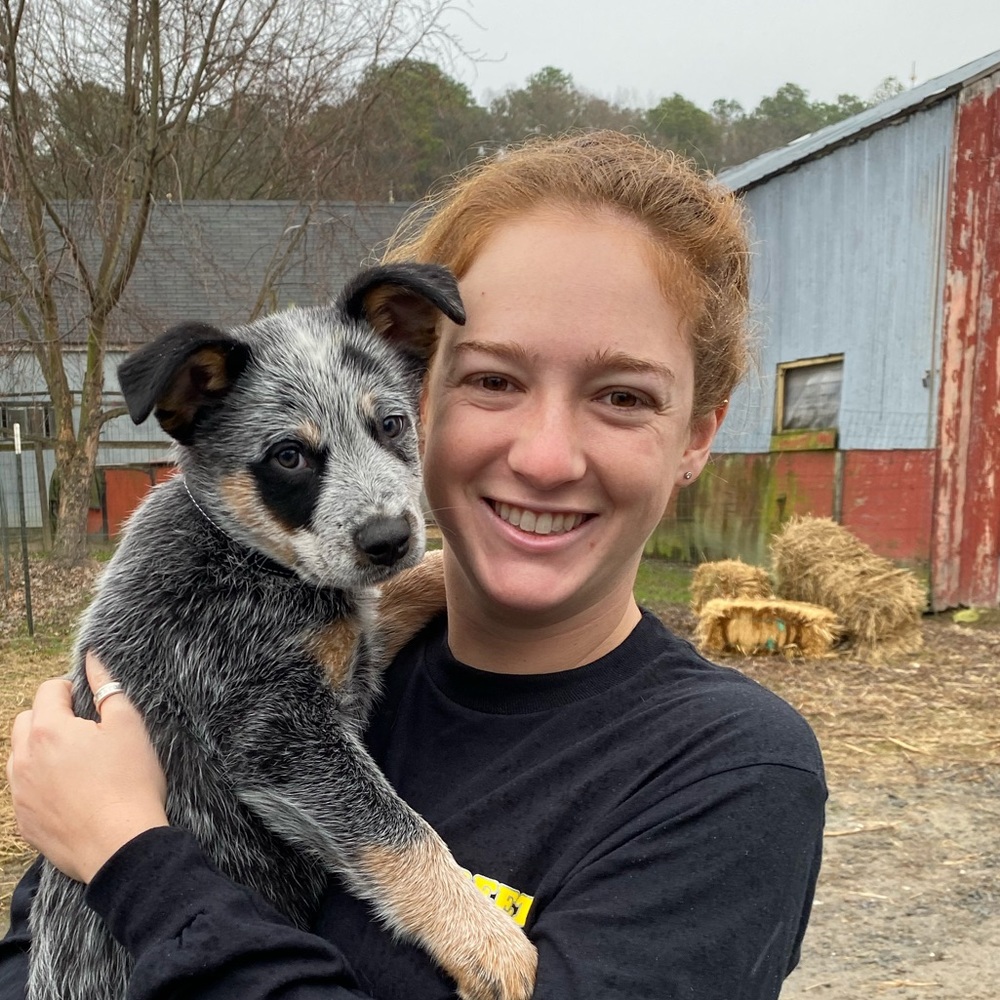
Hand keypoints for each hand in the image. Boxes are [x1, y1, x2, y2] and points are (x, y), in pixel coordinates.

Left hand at [6, 652, 168, 882]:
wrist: (121, 845)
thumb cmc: (130, 782)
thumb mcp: (129, 726)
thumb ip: (108, 687)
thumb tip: (92, 658)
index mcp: (49, 730)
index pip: (48, 690)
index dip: (71, 688)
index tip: (90, 701)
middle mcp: (24, 758)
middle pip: (26, 721)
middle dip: (50, 717)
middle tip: (84, 730)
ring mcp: (20, 792)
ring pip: (20, 756)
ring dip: (41, 749)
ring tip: (77, 762)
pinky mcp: (24, 820)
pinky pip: (24, 789)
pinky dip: (41, 782)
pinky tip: (72, 792)